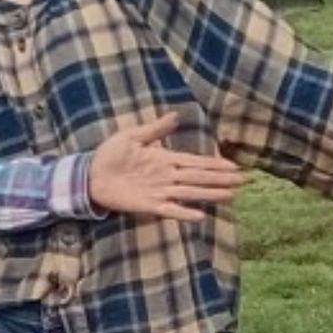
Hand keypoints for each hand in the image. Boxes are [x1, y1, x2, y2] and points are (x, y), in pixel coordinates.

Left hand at [87, 111, 244, 220]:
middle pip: (199, 177)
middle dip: (220, 179)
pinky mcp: (149, 205)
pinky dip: (184, 213)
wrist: (90, 175)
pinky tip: (200, 216)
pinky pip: (171, 209)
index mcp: (165, 159)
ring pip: (191, 193)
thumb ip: (155, 130)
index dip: (214, 163)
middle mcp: (167, 176)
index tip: (232, 165)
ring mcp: (160, 191)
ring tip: (230, 196)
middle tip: (241, 181)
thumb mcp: (132, 136)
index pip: (195, 161)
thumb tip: (176, 116)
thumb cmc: (110, 154)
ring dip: (210, 194)